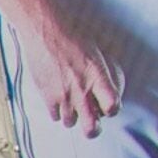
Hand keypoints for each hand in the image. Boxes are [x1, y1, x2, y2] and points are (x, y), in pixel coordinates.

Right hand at [14, 0, 125, 134]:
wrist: (44, 28)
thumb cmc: (71, 34)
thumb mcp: (97, 51)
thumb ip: (105, 72)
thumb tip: (111, 86)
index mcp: (97, 76)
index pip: (112, 107)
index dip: (112, 110)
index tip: (109, 106)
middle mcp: (80, 89)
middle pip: (91, 128)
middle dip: (94, 128)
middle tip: (93, 121)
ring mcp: (61, 95)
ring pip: (70, 123)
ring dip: (74, 116)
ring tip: (72, 105)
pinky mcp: (46, 95)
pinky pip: (54, 116)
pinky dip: (57, 111)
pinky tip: (59, 100)